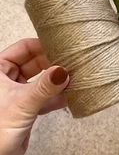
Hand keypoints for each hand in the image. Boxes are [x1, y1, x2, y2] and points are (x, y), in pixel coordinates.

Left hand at [0, 38, 68, 154]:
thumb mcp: (22, 104)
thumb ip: (45, 87)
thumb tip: (63, 71)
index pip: (24, 48)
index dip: (42, 46)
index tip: (62, 46)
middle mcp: (6, 79)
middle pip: (35, 62)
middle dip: (53, 63)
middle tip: (73, 63)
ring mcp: (17, 93)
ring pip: (41, 80)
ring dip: (57, 81)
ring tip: (76, 78)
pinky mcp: (26, 108)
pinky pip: (44, 96)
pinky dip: (56, 96)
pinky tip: (70, 96)